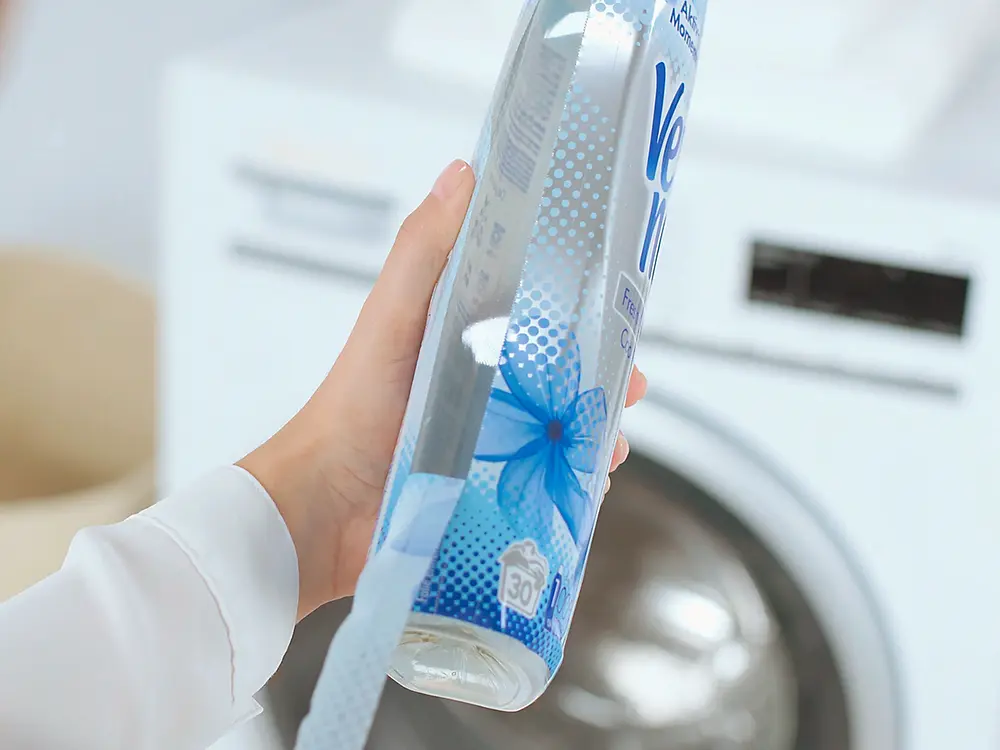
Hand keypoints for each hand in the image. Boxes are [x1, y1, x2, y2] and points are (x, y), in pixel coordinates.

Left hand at [240, 160, 647, 620]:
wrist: (325, 509)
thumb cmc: (351, 409)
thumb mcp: (391, 319)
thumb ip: (423, 254)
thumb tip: (462, 173)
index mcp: (459, 334)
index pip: (529, 304)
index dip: (576, 300)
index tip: (616, 298)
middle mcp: (477, 382)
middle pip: (557, 368)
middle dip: (601, 372)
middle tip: (631, 380)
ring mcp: (484, 436)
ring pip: (559, 423)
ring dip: (595, 427)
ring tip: (614, 438)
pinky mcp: (488, 483)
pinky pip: (544, 476)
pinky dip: (574, 476)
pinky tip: (592, 480)